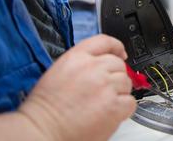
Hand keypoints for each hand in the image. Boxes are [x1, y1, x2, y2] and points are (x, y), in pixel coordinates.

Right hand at [18, 35, 135, 140]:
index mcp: (77, 57)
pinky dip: (123, 108)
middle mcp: (93, 68)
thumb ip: (82, 64)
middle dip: (115, 76)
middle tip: (105, 90)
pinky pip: (130, 102)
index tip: (121, 54)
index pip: (105, 41)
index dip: (116, 47)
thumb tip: (102, 65)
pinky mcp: (113, 105)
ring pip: (126, 82)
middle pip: (119, 64)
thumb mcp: (59, 72)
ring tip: (102, 104)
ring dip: (119, 93)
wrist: (43, 130)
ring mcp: (105, 86)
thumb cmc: (46, 108)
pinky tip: (109, 113)